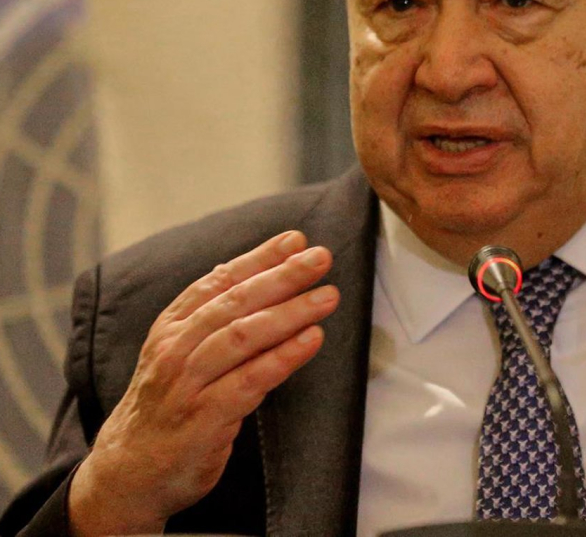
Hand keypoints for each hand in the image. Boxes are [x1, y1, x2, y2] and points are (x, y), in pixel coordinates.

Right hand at [68, 230, 340, 535]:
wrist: (126, 475)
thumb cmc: (166, 405)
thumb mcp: (177, 352)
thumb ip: (211, 315)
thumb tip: (251, 267)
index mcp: (171, 327)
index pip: (218, 282)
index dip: (259, 258)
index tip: (295, 240)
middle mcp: (175, 350)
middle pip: (235, 303)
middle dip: (282, 276)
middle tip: (321, 258)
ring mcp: (187, 384)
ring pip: (243, 336)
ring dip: (290, 312)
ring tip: (327, 296)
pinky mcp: (203, 419)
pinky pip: (250, 380)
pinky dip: (284, 357)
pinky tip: (312, 339)